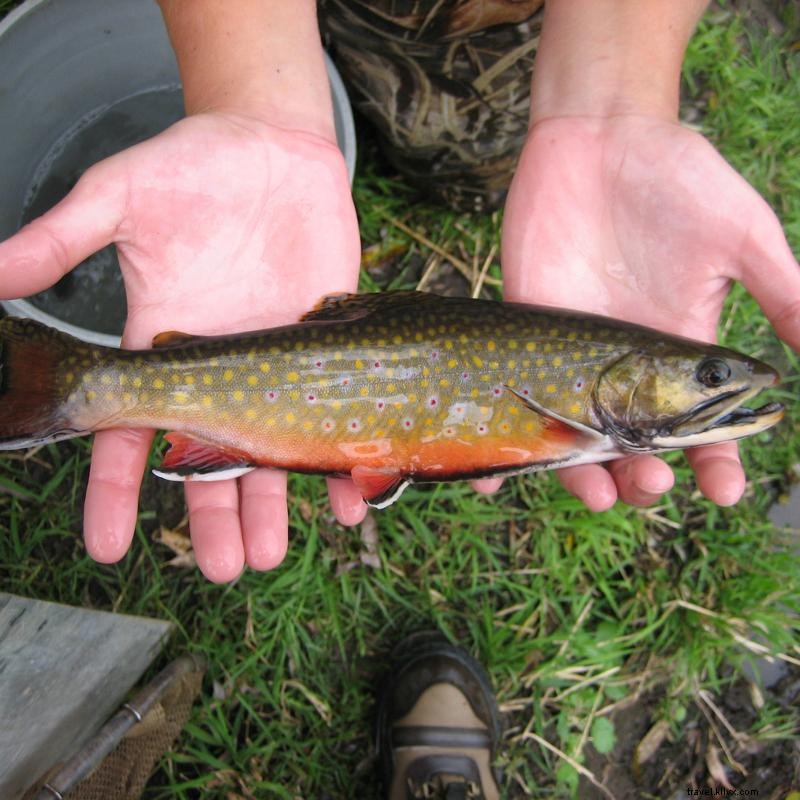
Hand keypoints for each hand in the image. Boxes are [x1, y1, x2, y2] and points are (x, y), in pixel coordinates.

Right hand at [0, 112, 364, 579]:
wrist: (274, 148)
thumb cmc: (193, 165)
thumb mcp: (120, 195)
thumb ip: (61, 236)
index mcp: (164, 345)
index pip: (129, 432)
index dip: (114, 490)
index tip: (108, 545)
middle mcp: (220, 369)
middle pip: (209, 461)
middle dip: (213, 518)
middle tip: (225, 570)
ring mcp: (277, 365)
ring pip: (271, 452)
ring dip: (270, 506)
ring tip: (270, 557)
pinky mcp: (328, 349)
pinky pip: (339, 413)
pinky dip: (347, 454)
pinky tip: (354, 493)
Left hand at [501, 114, 799, 508]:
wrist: (600, 137)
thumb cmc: (678, 180)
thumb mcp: (742, 235)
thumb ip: (784, 291)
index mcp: (679, 353)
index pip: (701, 426)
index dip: (716, 462)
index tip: (725, 490)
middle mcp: (624, 368)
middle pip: (635, 445)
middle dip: (645, 473)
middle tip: (650, 481)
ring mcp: (572, 354)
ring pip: (575, 435)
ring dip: (585, 473)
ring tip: (597, 492)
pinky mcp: (525, 332)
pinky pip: (512, 395)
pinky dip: (508, 438)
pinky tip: (499, 476)